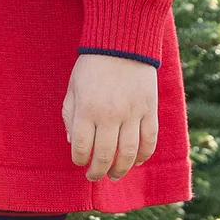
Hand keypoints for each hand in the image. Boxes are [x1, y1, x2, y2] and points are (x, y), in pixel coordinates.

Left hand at [62, 53, 158, 182]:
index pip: (81, 146)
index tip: (80, 161)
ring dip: (121, 169)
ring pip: (128, 153)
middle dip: (98, 171)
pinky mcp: (149, 109)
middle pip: (104, 155)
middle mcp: (109, 114)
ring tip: (114, 175)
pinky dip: (144, 154)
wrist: (122, 42)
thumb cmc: (92, 65)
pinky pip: (149, 139)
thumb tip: (72, 142)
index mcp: (86, 109)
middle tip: (95, 176)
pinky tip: (137, 161)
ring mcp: (132, 113)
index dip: (79, 159)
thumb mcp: (73, 87)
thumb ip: (70, 115)